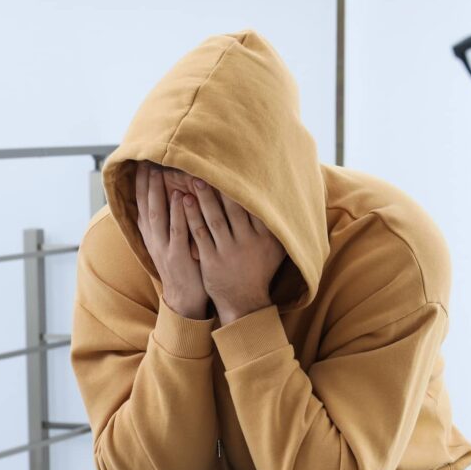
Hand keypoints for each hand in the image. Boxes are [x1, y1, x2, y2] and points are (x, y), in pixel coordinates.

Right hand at [135, 162, 207, 319]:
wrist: (185, 299)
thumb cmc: (183, 267)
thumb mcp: (169, 243)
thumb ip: (168, 222)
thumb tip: (170, 196)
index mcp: (150, 236)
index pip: (141, 205)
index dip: (140, 184)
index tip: (141, 163)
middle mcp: (153, 240)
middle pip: (145, 205)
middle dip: (145, 182)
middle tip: (146, 159)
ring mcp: (164, 248)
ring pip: (157, 216)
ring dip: (157, 193)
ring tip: (159, 171)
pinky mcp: (178, 257)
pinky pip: (178, 231)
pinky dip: (179, 213)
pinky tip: (182, 197)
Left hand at [183, 178, 285, 324]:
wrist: (244, 302)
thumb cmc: (260, 271)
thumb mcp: (277, 250)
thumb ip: (278, 227)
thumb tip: (285, 200)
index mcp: (265, 237)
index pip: (253, 207)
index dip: (242, 187)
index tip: (233, 169)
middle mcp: (247, 243)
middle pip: (232, 209)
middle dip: (220, 187)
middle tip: (209, 167)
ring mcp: (228, 252)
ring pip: (214, 218)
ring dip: (204, 197)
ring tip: (194, 179)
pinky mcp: (210, 260)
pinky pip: (200, 233)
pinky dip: (192, 216)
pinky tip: (184, 201)